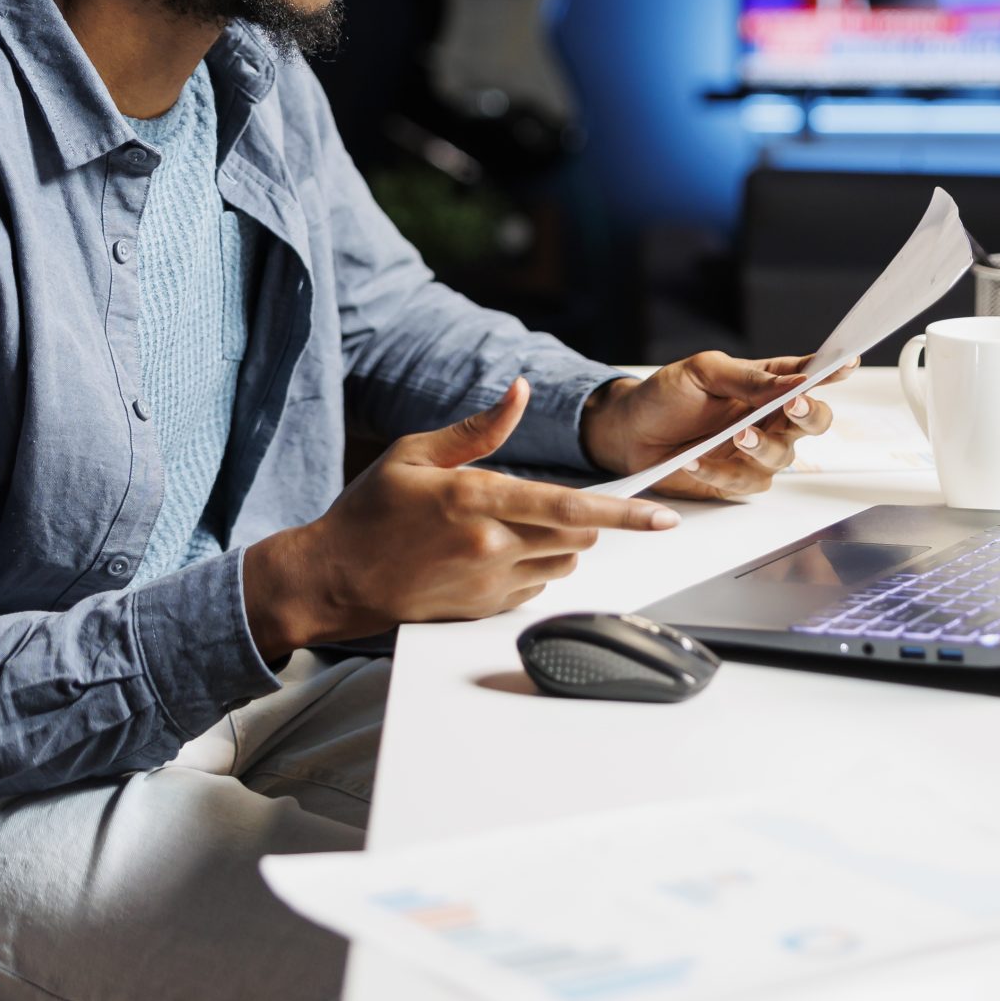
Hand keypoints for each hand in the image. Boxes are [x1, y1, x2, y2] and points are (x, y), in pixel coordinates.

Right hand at [241, 378, 679, 657]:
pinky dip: (536, 565)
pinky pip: (537, 585)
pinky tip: (497, 550)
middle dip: (584, 518)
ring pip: (563, 563)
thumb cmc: (371, 510)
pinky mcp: (486, 608)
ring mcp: (490, 583)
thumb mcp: (417, 451)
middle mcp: (490, 546)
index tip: (663, 517)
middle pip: (579, 538)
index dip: (624, 514)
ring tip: (513, 524)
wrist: (336, 577)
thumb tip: (520, 391)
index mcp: (476, 500)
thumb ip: (479, 427)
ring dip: (560, 543)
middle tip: (549, 500)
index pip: (570, 510)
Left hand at [580, 349, 845, 500]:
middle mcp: (769, 419)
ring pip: (782, 456)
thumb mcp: (702, 372)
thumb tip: (795, 380)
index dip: (832, 370)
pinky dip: (719, 470)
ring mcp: (755, 452)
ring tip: (736, 435)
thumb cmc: (666, 394)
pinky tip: (695, 459)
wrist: (629, 431)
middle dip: (810, 415)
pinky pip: (742, 482)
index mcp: (767, 383)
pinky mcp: (734, 480)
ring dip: (761, 446)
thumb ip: (748, 377)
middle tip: (794, 405)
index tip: (846, 364)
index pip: (808, 375)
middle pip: (812, 421)